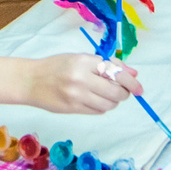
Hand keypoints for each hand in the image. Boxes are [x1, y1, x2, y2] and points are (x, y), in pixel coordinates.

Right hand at [26, 53, 144, 114]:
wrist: (31, 80)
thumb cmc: (57, 66)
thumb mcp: (81, 58)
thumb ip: (107, 65)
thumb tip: (133, 74)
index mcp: (84, 62)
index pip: (116, 73)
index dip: (131, 82)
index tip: (139, 88)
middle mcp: (81, 79)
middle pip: (116, 92)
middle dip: (124, 93)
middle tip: (123, 91)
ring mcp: (76, 96)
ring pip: (108, 104)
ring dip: (113, 101)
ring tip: (106, 94)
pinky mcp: (72, 109)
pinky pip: (97, 111)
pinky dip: (102, 106)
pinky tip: (95, 99)